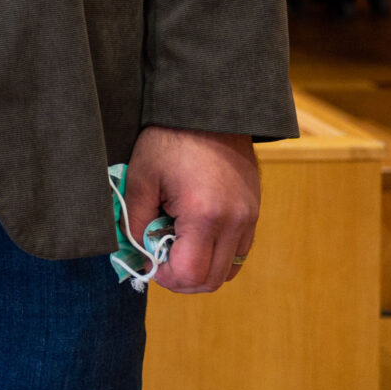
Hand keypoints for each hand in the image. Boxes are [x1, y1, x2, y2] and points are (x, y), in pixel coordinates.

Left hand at [123, 125, 259, 292]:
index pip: (190, 275)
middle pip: (213, 280)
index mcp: (205, 214)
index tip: (150, 262)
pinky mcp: (254, 211)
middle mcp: (235, 221)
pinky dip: (216, 252)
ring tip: (177, 240)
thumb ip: (135, 225)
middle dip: (182, 278)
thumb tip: (142, 259)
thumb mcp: (140, 179)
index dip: (166, 277)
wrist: (206, 108)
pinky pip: (238, 250)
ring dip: (201, 267)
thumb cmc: (168, 140)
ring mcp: (250, 217)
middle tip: (160, 255)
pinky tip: (194, 230)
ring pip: (228, 269)